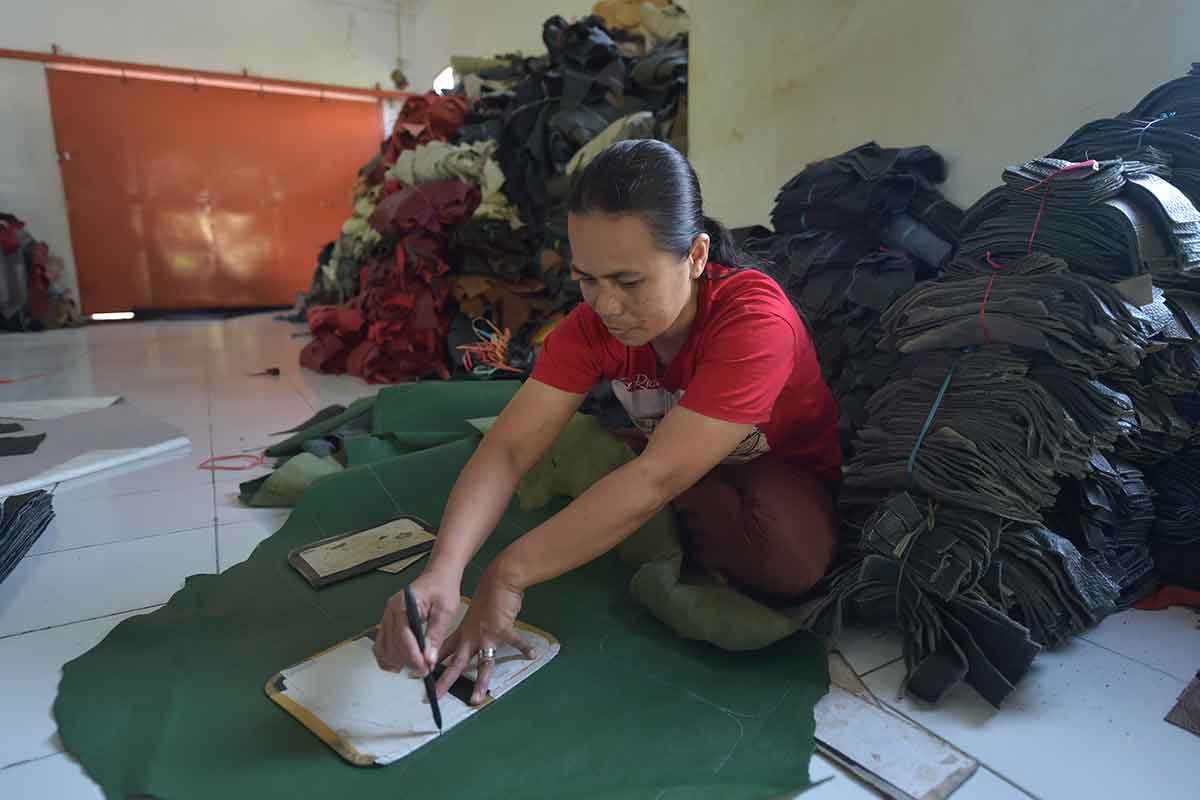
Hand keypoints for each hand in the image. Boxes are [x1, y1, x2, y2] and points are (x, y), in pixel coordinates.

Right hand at [374, 567, 460, 676]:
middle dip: (408, 661)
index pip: (403, 635)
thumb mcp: (446, 610)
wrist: (439, 575)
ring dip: (397, 662)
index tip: (424, 668)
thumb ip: (436, 634)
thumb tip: (429, 658)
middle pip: (392, 644)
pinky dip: (387, 657)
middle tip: (425, 671)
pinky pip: (381, 644)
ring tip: (415, 668)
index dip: (412, 655)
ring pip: (383, 647)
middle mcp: (391, 610)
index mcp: (404, 603)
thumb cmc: (443, 588)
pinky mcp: (390, 623)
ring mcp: (388, 616)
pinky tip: (399, 665)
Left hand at [436, 564, 534, 704]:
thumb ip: (469, 629)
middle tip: (435, 697)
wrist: (498, 582)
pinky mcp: (503, 631)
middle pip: (456, 664)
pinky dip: (524, 647)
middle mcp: (471, 638)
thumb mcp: (472, 614)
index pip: (444, 652)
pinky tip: (532, 654)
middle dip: (445, 682)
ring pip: (482, 664)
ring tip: (477, 699)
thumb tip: (468, 640)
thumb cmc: (486, 596)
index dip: (433, 664)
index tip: (421, 677)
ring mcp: (487, 637)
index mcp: (462, 633)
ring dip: (480, 683)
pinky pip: (516, 641)